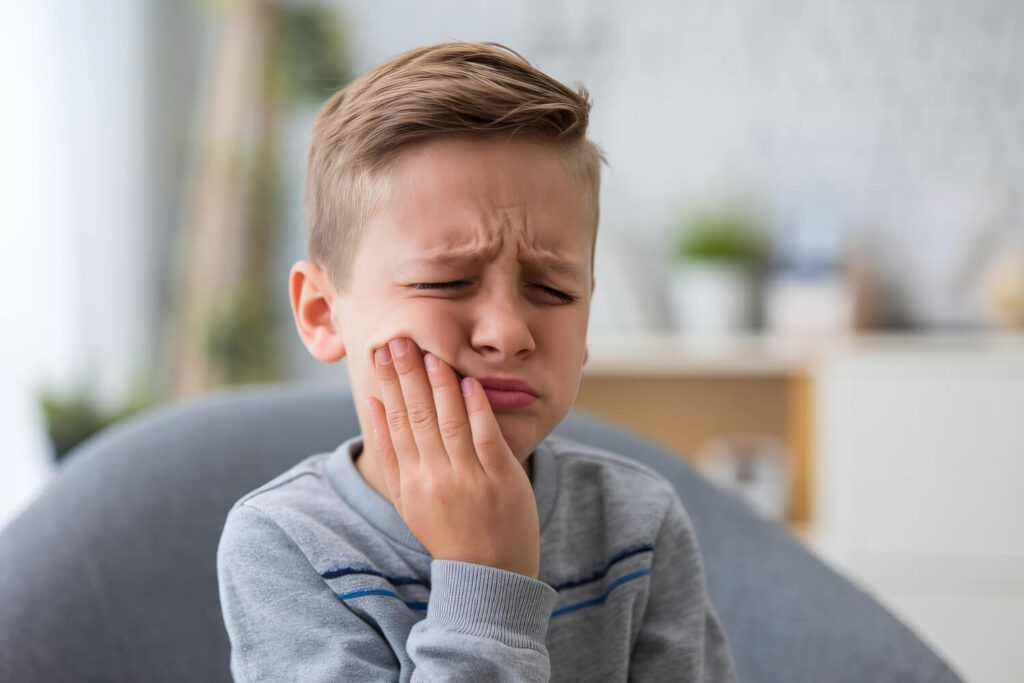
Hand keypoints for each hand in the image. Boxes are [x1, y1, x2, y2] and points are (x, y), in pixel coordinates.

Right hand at [364, 337, 540, 578]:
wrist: (490, 571)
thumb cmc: (447, 529)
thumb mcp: (408, 499)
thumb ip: (391, 453)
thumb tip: (374, 404)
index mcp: (411, 483)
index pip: (394, 423)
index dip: (387, 386)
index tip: (380, 353)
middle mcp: (436, 479)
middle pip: (417, 416)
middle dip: (406, 375)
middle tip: (399, 339)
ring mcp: (470, 479)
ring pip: (449, 421)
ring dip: (439, 383)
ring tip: (429, 352)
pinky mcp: (501, 479)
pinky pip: (485, 436)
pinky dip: (476, 408)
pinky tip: (468, 382)